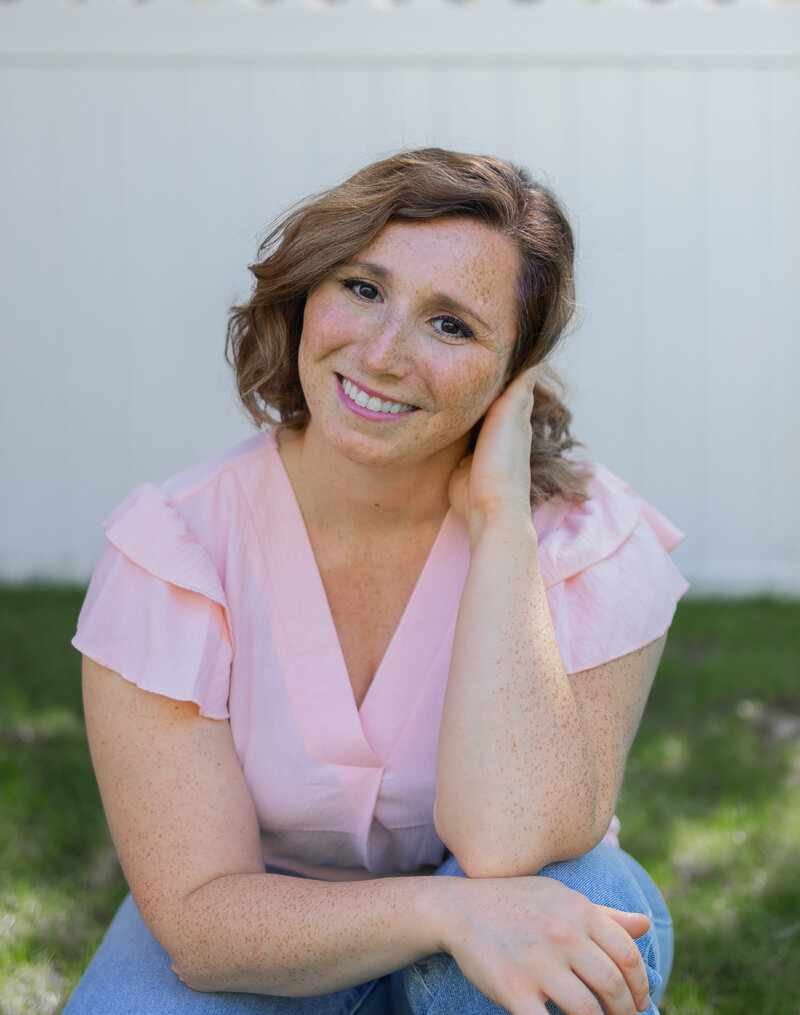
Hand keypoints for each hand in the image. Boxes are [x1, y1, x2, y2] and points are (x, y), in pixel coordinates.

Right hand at [436, 874, 651, 1014]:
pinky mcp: (513, 987)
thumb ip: (604, 915)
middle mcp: (562, 933)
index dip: (640, 985)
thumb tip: (646, 925)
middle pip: (613, 985)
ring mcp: (538, 961)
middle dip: (625, 1013)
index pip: (627, 954)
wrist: (458, 908)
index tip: (638, 1002)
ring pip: (588, 1011)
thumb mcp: (560, 897)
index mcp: (578, 910)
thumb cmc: (514, 903)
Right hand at [448, 366, 537, 537]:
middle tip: (463, 352)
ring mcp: (478, 444)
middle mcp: (497, 429)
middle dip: (479, 378)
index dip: (501, 365)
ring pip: (470, 413)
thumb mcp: (511, 416)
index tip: (491, 342)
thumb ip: (518, 388)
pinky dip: (450, 418)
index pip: (510, 383)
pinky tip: (438, 408)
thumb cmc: (503, 461)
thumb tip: (534, 357)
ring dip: (462, 397)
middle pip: (487, 396)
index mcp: (514, 417)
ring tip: (446, 372)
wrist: (487, 505)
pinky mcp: (460, 458)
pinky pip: (455, 432)